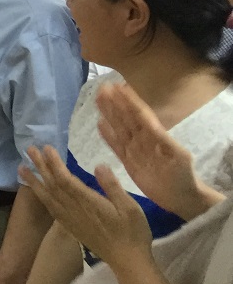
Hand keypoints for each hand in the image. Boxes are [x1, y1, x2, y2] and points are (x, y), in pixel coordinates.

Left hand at [23, 144, 151, 267]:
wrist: (127, 261)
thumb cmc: (132, 232)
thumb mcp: (130, 207)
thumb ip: (113, 186)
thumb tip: (98, 165)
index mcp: (88, 202)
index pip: (65, 179)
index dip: (54, 163)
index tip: (46, 148)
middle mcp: (74, 210)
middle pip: (52, 185)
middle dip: (40, 166)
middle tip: (29, 149)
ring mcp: (70, 219)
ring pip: (48, 196)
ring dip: (35, 181)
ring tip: (22, 167)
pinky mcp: (70, 226)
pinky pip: (51, 208)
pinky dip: (42, 196)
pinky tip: (37, 191)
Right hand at [96, 83, 215, 219]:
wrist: (181, 196)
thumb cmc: (184, 176)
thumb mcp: (179, 157)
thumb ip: (165, 142)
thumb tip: (151, 125)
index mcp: (156, 136)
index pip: (141, 115)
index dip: (130, 101)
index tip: (119, 87)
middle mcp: (144, 140)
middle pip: (127, 118)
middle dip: (116, 103)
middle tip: (103, 88)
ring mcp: (135, 150)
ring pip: (120, 129)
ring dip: (110, 114)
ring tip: (99, 99)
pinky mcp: (128, 162)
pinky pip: (116, 146)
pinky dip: (108, 136)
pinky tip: (100, 124)